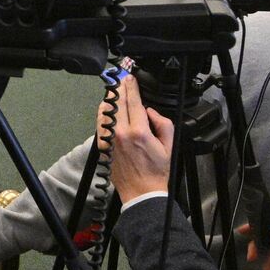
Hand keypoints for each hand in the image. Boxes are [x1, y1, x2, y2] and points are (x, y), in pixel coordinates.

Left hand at [108, 74, 173, 200]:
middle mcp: (121, 133)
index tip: (131, 78)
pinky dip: (103, 111)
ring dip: (110, 98)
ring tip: (114, 90)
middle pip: (118, 103)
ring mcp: (110, 139)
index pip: (133, 102)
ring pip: (105, 111)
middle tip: (122, 79)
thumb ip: (163, 124)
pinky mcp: (104, 145)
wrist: (141, 191)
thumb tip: (151, 111)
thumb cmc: (156, 171)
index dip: (131, 87)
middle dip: (120, 88)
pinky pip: (100, 122)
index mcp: (138, 132)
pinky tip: (107, 106)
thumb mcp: (169, 146)